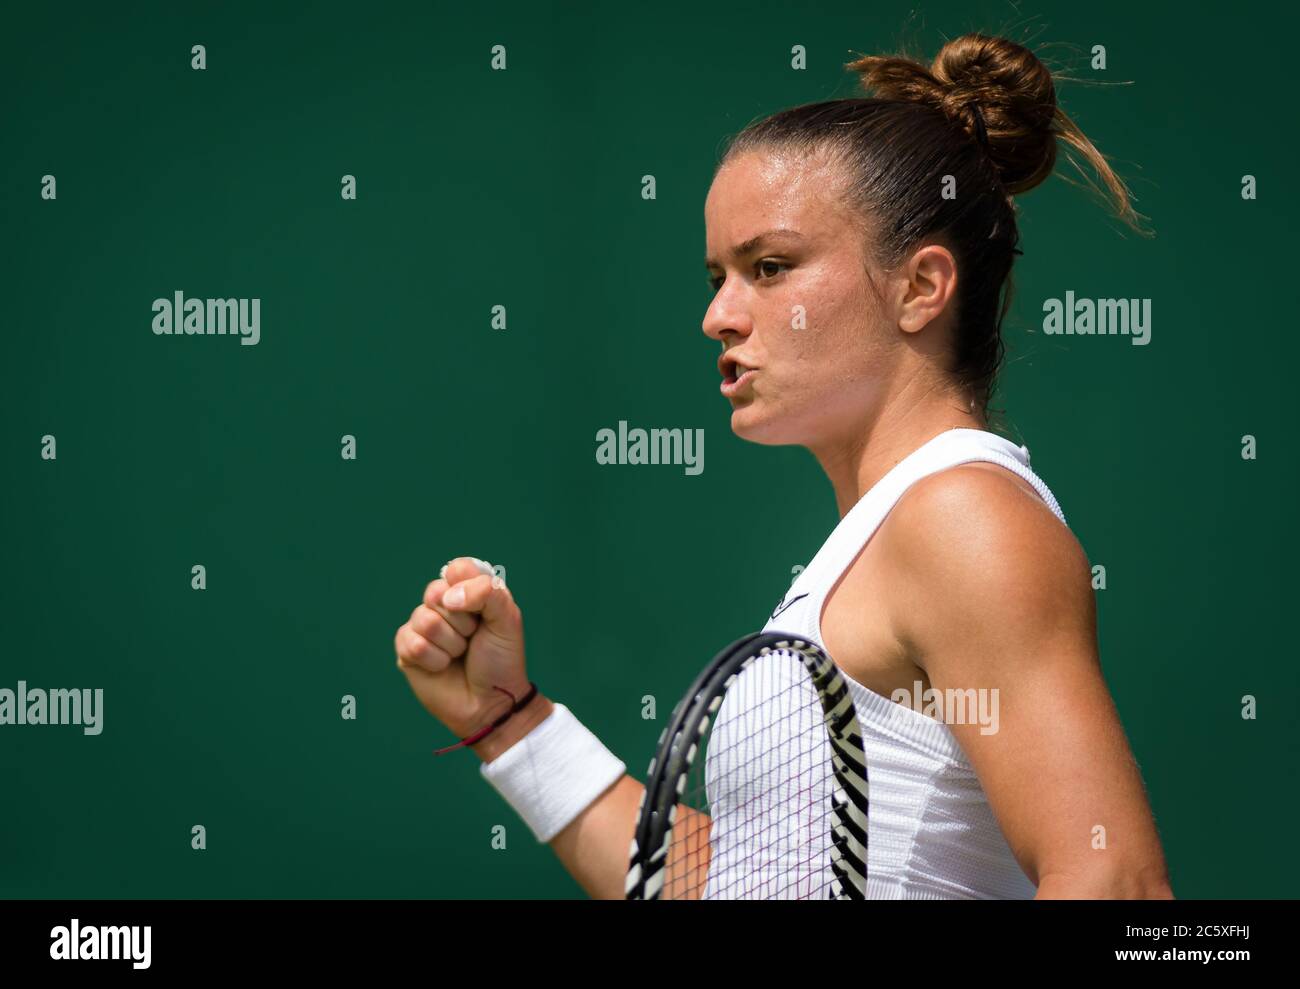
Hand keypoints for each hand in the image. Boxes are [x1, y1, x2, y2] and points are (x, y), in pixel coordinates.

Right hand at [394, 557, 529, 740]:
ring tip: (459, 655)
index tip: (482, 613)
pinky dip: (435, 660)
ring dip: (450, 644)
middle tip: (473, 638)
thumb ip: (487, 592)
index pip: (456, 569)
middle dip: (461, 622)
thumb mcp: (507, 619)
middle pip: (435, 592)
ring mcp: (422, 626)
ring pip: (424, 620)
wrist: (491, 703)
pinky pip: (412, 643)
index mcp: (468, 591)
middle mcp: (442, 605)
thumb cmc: (501, 659)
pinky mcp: (407, 649)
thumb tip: (449, 596)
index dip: (468, 589)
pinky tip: (443, 668)